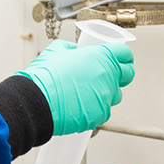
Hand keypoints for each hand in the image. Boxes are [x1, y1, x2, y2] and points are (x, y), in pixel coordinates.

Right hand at [15, 40, 135, 134]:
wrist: (35, 100)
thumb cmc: (44, 75)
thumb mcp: (56, 51)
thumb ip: (71, 49)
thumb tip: (74, 51)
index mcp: (101, 56)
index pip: (124, 53)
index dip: (122, 55)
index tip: (119, 58)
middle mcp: (108, 75)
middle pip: (127, 74)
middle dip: (120, 74)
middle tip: (106, 75)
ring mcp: (106, 96)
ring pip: (115, 95)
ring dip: (106, 93)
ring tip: (86, 93)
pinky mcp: (101, 114)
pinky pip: (103, 110)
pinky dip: (94, 108)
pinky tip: (79, 106)